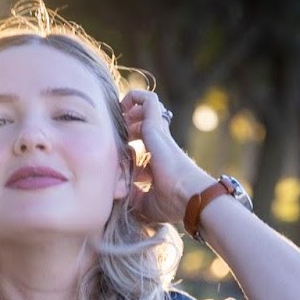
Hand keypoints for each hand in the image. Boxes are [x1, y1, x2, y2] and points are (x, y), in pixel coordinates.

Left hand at [120, 88, 213, 228]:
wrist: (187, 195)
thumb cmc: (170, 202)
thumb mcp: (143, 202)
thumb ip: (130, 195)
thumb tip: (115, 195)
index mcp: (158, 159)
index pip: (144, 144)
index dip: (128, 147)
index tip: (117, 158)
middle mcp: (159, 143)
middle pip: (141, 125)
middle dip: (125, 127)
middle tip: (112, 136)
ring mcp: (159, 133)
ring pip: (144, 109)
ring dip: (128, 111)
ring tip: (115, 121)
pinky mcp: (156, 125)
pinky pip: (148, 99)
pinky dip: (134, 96)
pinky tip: (122, 106)